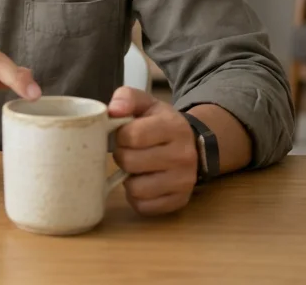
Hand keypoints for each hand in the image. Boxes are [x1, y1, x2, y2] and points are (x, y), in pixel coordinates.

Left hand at [108, 86, 197, 215]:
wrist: (192, 145)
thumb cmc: (160, 124)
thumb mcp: (147, 104)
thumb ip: (127, 98)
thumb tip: (112, 110)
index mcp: (174, 127)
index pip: (132, 136)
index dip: (120, 136)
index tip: (123, 135)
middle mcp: (183, 156)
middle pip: (130, 162)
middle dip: (122, 156)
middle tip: (129, 151)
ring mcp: (183, 181)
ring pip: (136, 189)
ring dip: (128, 179)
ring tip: (136, 168)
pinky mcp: (179, 201)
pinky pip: (143, 207)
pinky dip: (137, 197)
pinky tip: (143, 182)